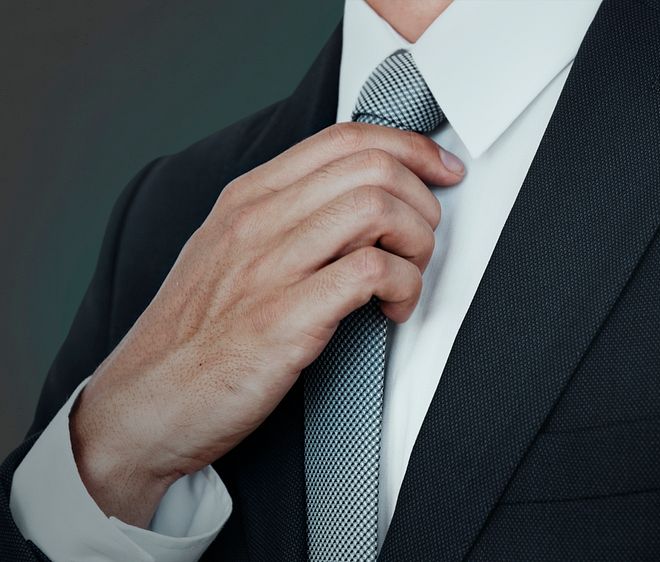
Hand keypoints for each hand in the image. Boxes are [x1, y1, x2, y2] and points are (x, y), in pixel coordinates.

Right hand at [68, 123, 464, 526]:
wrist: (145, 405)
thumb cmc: (193, 336)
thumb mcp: (227, 252)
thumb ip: (285, 218)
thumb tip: (356, 200)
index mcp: (248, 199)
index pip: (344, 138)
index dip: (410, 148)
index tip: (440, 171)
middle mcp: (259, 221)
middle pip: (372, 168)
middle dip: (422, 202)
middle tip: (422, 240)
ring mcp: (270, 267)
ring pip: (377, 209)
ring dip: (417, 243)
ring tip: (407, 277)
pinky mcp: (286, 318)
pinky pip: (371, 271)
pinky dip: (404, 287)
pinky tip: (392, 309)